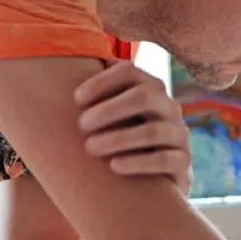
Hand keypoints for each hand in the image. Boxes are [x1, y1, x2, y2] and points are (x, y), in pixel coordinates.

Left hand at [75, 60, 192, 194]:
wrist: (154, 179)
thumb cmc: (123, 137)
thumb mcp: (114, 112)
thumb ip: (97, 91)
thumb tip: (57, 60)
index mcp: (151, 89)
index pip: (130, 72)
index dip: (102, 82)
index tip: (76, 99)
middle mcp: (169, 107)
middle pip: (144, 97)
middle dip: (109, 110)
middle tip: (80, 126)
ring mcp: (179, 135)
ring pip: (153, 131)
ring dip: (118, 138)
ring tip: (90, 148)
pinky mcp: (183, 163)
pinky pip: (165, 160)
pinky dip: (138, 162)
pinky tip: (114, 166)